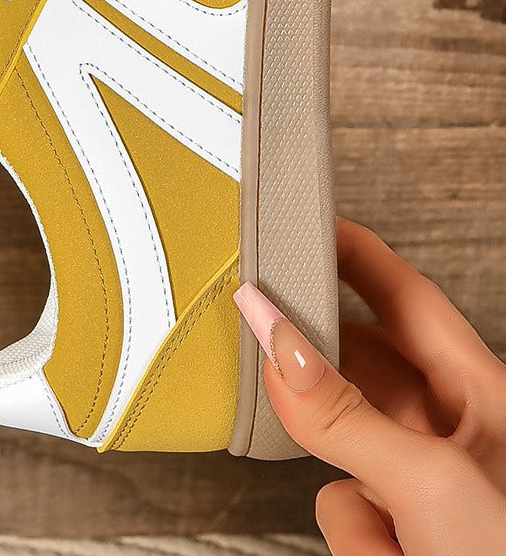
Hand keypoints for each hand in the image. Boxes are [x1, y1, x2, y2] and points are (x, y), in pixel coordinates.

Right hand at [234, 218, 505, 554]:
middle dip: (318, 371)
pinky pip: (339, 506)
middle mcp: (447, 429)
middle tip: (267, 343)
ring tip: (392, 534)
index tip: (300, 221)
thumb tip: (270, 333)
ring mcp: (420, 481)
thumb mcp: (429, 479)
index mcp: (478, 391)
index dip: (354, 252)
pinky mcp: (396, 529)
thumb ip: (340, 409)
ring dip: (347, 489)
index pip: (404, 294)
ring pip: (336, 444)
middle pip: (357, 366)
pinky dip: (356, 538)